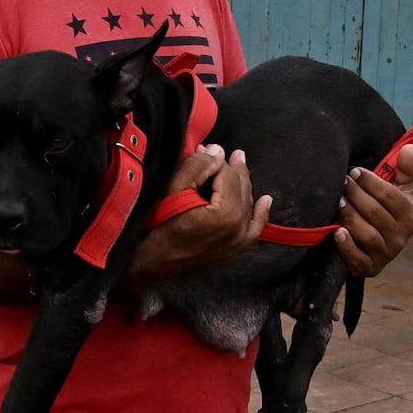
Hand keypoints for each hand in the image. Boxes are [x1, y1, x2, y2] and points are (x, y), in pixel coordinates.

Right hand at [130, 145, 261, 279]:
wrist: (148, 263)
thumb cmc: (157, 226)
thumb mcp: (174, 190)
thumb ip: (198, 166)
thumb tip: (218, 150)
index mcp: (226, 213)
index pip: (227, 175)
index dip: (215, 160)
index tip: (203, 150)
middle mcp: (238, 229)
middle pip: (240, 188)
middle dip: (231, 168)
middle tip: (222, 152)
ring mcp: (238, 243)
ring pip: (247, 205)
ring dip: (243, 185)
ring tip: (237, 165)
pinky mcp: (233, 252)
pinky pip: (254, 230)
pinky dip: (260, 214)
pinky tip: (265, 200)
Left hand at [335, 165, 412, 277]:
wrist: (374, 245)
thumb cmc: (386, 211)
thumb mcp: (399, 190)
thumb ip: (405, 170)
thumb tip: (409, 149)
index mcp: (410, 217)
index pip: (391, 196)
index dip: (371, 182)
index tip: (355, 171)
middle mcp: (401, 238)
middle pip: (375, 213)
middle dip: (356, 195)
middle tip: (343, 182)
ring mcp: (385, 255)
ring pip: (366, 233)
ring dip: (350, 215)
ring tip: (338, 201)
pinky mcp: (369, 268)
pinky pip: (357, 257)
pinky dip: (346, 245)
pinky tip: (337, 231)